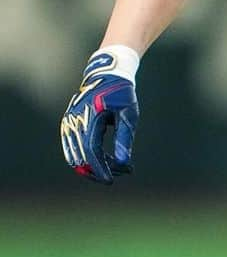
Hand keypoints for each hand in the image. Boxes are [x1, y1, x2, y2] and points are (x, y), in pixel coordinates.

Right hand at [60, 50, 138, 183]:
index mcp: (89, 119)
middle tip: (123, 171)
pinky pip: (73, 149)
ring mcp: (68, 125)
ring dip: (94, 166)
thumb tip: (123, 162)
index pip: (91, 152)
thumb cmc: (121, 93)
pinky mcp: (68, 126)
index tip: (111, 181)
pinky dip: (87, 158)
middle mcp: (74, 123)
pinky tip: (104, 162)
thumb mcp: (128, 113)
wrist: (107, 75)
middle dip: (101, 169)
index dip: (100, 169)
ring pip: (75, 156)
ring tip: (118, 168)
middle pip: (82, 158)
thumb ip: (125, 137)